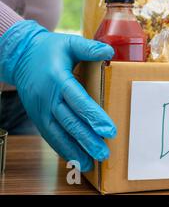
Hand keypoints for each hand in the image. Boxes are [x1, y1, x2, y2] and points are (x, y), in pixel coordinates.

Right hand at [0, 21, 116, 171]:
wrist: (20, 56)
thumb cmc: (50, 49)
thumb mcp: (69, 42)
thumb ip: (89, 47)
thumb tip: (109, 51)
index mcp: (58, 79)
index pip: (78, 101)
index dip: (94, 116)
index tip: (109, 130)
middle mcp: (48, 98)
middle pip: (70, 122)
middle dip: (88, 140)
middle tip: (104, 153)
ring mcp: (41, 109)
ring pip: (58, 133)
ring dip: (75, 150)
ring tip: (91, 164)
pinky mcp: (38, 116)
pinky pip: (50, 135)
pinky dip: (62, 148)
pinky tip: (75, 159)